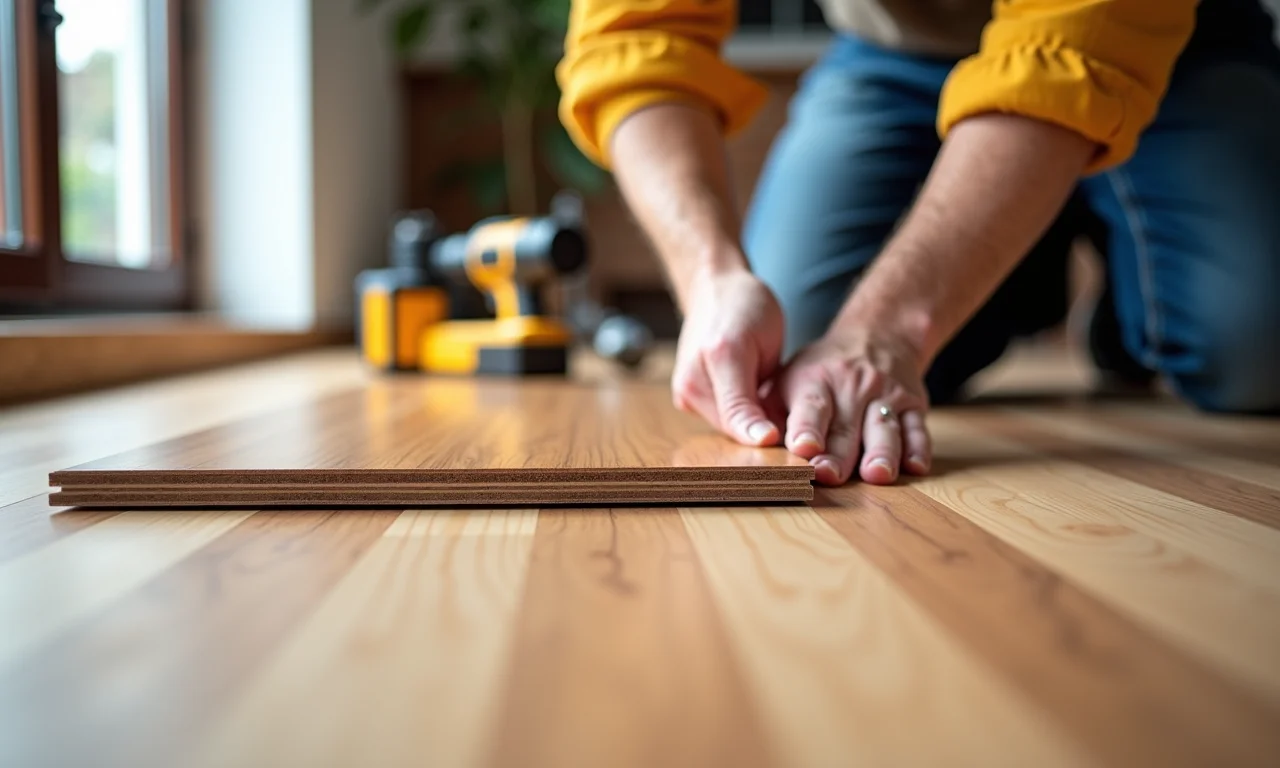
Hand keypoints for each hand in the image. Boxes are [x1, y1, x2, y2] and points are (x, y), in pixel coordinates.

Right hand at [672, 267, 784, 446]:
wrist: (716, 288)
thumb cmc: (745, 308)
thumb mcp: (759, 344)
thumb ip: (751, 397)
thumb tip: (761, 440)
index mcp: (710, 369)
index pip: (739, 423)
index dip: (765, 438)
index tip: (791, 450)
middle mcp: (690, 386)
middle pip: (734, 431)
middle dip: (764, 433)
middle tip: (798, 435)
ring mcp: (687, 393)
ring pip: (731, 428)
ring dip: (755, 426)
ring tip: (783, 417)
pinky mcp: (690, 397)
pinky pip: (725, 418)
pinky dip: (745, 416)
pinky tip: (763, 406)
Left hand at [775, 327, 930, 485]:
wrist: (877, 335)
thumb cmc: (820, 371)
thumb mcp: (787, 378)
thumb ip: (770, 412)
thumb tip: (751, 447)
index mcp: (815, 381)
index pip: (811, 407)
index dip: (807, 428)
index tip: (803, 449)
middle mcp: (851, 387)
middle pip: (846, 427)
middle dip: (839, 454)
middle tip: (830, 477)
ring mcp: (885, 395)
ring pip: (884, 428)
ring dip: (882, 453)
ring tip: (877, 475)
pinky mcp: (914, 404)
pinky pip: (918, 428)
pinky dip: (919, 449)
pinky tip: (915, 467)